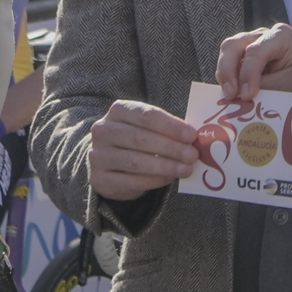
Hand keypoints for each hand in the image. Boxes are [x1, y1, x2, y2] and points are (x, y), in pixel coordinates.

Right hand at [87, 99, 202, 199]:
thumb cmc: (136, 139)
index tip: (192, 135)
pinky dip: (154, 180)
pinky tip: (169, 178)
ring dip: (166, 166)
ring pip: (136, 162)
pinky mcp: (99, 179)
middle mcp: (104, 131)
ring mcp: (98, 155)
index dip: (171, 126)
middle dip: (171, 148)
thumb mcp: (147, 127)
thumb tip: (193, 139)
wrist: (107, 160)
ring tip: (186, 169)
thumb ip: (166, 129)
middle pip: (141, 139)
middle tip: (192, 155)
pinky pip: (131, 181)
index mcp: (119, 110)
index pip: (147, 115)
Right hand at [219, 25, 291, 101]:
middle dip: (228, 71)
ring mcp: (253, 43)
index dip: (247, 74)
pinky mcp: (246, 56)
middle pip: (233, 46)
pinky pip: (230, 64)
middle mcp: (264, 35)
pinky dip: (228, 79)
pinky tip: (231, 95)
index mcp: (281, 36)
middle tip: (231, 95)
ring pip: (227, 52)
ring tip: (230, 97)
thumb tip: (240, 98)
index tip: (246, 96)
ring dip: (225, 75)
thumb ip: (267, 89)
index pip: (255, 52)